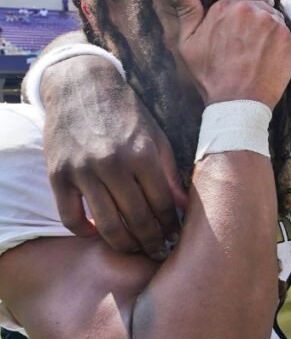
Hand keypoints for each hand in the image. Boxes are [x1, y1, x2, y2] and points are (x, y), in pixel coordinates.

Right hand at [42, 57, 187, 257]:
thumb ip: (170, 172)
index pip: (163, 204)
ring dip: (124, 244)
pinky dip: (85, 231)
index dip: (170, 226)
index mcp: (143, 154)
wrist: (81, 85)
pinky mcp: (58, 174)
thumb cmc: (126, 113)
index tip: (175, 239)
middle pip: (137, 218)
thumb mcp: (157, 137)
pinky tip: (98, 234)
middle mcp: (113, 163)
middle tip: (158, 252)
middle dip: (151, 241)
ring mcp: (83, 170)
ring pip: (107, 223)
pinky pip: (70, 216)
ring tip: (134, 250)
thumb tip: (184, 207)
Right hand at [162, 0, 290, 107]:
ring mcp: (274, 26)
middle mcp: (254, 11)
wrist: (238, 102)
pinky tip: (267, 54)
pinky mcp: (288, 41)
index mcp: (229, 7)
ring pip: (275, 16)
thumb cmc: (210, 75)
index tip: (242, 19)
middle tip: (249, 35)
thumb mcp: (188, 42)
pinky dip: (278, 40)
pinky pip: (286, 32)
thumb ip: (186, 10)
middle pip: (262, 2)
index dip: (244, 4)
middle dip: (257, 13)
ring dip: (268, 26)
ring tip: (257, 46)